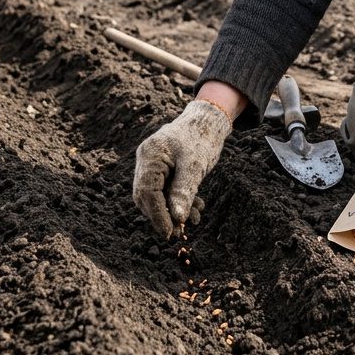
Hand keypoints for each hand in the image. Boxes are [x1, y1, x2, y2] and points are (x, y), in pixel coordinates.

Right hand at [132, 98, 231, 237]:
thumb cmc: (202, 138)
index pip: (147, 191)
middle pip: (146, 196)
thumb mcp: (195, 166)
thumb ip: (184, 191)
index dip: (157, 215)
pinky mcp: (160, 167)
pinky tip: (196, 206)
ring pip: (155, 195)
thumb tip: (177, 219)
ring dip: (173, 209)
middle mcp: (146, 159)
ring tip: (195, 217)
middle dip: (163, 215)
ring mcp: (151, 163)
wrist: (208, 121)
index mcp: (151, 155)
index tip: (170, 233)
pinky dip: (178, 200)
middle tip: (181, 231)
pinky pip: (164, 189)